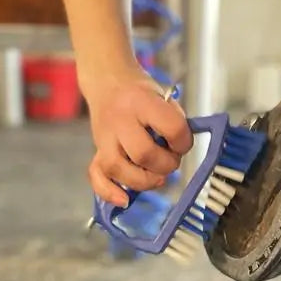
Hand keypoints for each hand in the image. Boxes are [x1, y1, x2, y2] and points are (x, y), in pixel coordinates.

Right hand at [83, 64, 192, 205]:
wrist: (107, 81)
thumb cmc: (140, 91)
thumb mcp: (163, 96)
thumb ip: (174, 121)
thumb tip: (178, 150)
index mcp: (141, 101)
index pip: (171, 127)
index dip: (184, 142)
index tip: (182, 143)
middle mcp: (120, 120)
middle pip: (143, 154)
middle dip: (164, 165)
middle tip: (170, 161)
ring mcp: (104, 136)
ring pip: (118, 168)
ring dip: (143, 181)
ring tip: (156, 177)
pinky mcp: (96, 149)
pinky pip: (96, 175)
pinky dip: (109, 192)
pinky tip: (125, 200)